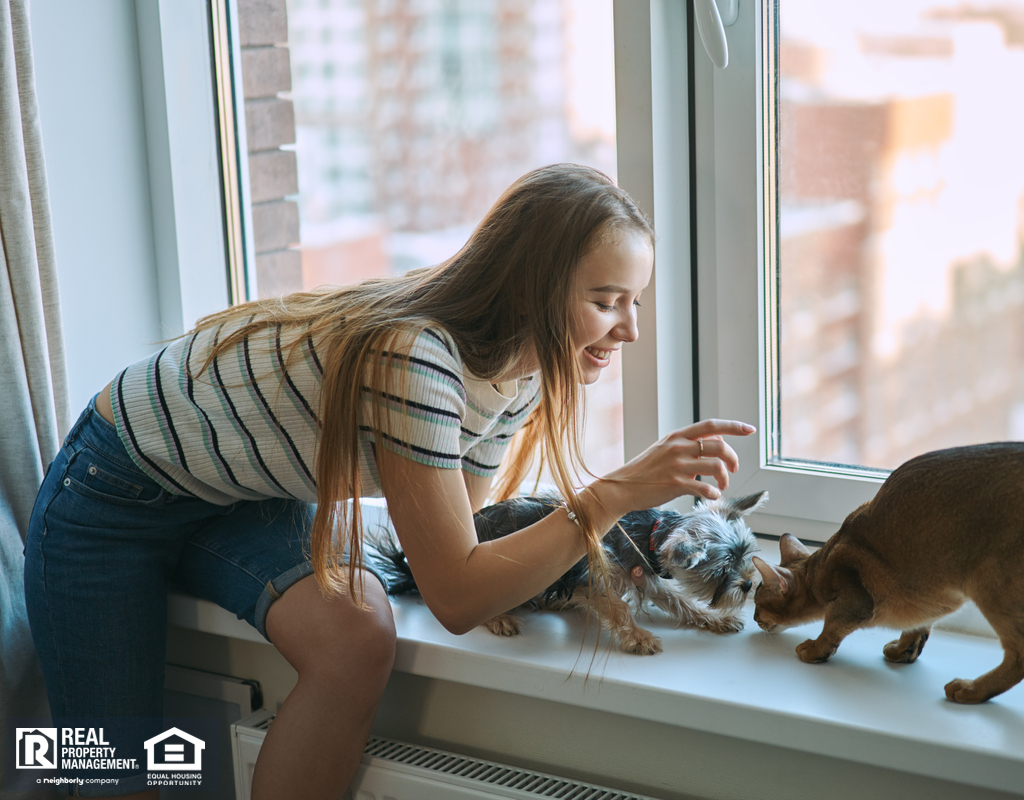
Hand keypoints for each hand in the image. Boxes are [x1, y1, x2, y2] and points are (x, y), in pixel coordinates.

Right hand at [589, 419, 754, 517]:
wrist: (622, 487)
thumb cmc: (646, 470)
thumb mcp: (665, 449)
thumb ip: (689, 444)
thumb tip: (717, 442)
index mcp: (677, 437)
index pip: (711, 426)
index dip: (733, 426)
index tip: (750, 429)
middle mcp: (678, 448)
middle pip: (719, 447)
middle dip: (733, 459)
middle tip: (734, 469)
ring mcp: (677, 466)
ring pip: (716, 467)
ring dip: (725, 479)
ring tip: (722, 486)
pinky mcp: (675, 484)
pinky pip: (704, 489)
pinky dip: (713, 494)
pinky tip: (711, 496)